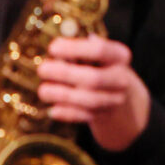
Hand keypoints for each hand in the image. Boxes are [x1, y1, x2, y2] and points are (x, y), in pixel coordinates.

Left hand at [37, 34, 150, 150]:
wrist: (120, 96)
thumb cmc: (100, 66)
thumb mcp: (96, 53)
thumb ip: (79, 49)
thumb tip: (57, 48)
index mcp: (120, 56)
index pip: (100, 50)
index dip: (75, 48)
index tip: (53, 47)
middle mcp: (121, 78)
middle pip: (94, 78)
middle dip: (65, 74)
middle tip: (42, 69)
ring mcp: (114, 100)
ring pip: (89, 100)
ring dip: (62, 95)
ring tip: (43, 90)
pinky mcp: (105, 116)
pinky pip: (84, 117)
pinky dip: (67, 113)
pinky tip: (53, 109)